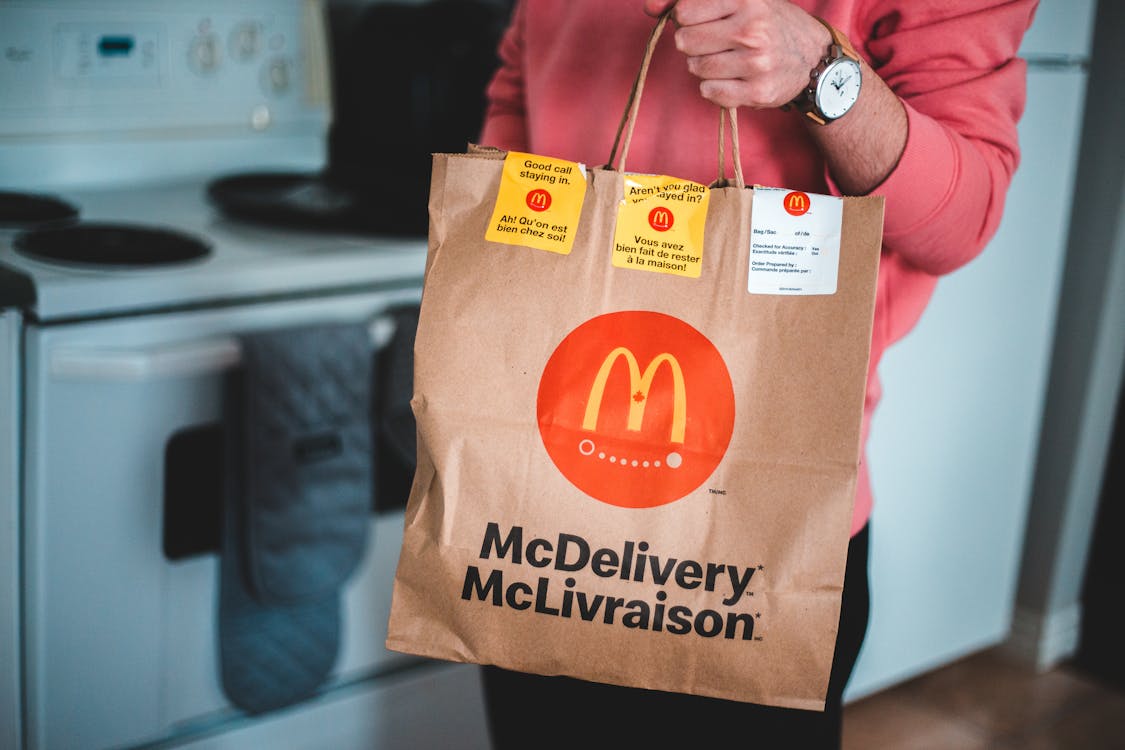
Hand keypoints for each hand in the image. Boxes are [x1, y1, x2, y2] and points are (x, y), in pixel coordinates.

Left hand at [643, 0, 830, 109]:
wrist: (813, 58)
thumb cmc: (769, 23)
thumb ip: (692, 1)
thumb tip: (648, 8)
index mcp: (747, 0)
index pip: (684, 11)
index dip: (686, 18)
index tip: (701, 20)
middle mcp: (752, 30)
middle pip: (685, 41)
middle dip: (692, 43)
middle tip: (714, 42)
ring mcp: (756, 63)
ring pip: (696, 68)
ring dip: (702, 65)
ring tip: (726, 59)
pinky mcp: (757, 92)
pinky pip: (709, 92)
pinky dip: (713, 87)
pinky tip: (731, 77)